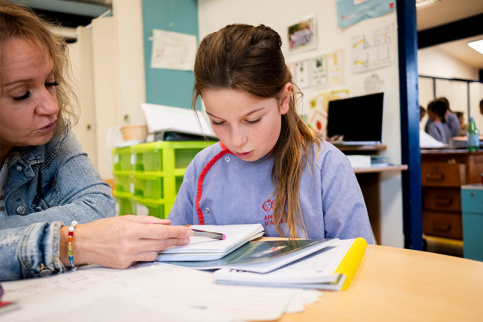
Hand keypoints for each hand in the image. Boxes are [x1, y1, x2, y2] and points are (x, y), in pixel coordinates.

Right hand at [60, 215, 191, 268]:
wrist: (82, 243)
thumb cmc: (104, 228)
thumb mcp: (126, 218)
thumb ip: (148, 221)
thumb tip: (167, 223)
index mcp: (132, 230)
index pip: (161, 232)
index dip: (177, 232)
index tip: (188, 231)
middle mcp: (131, 244)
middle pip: (161, 244)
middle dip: (177, 241)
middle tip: (188, 238)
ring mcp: (127, 257)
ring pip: (154, 254)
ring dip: (162, 248)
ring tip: (167, 242)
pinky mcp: (124, 266)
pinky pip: (143, 260)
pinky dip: (147, 254)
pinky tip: (146, 248)